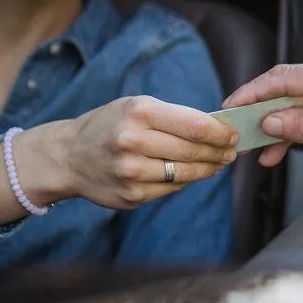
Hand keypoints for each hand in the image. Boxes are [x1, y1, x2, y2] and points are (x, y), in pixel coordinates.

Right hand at [20, 96, 238, 209]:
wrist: (68, 156)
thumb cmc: (111, 125)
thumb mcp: (137, 107)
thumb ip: (175, 117)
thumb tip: (218, 131)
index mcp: (139, 113)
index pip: (195, 126)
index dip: (221, 133)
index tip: (234, 135)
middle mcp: (133, 142)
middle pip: (193, 151)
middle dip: (219, 152)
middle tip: (231, 152)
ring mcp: (131, 172)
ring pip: (186, 174)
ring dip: (208, 169)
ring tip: (218, 163)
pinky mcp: (131, 195)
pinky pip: (171, 189)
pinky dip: (185, 182)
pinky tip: (190, 174)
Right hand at [222, 51, 302, 167]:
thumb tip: (270, 122)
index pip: (285, 78)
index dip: (253, 92)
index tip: (231, 107)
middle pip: (282, 87)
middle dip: (257, 110)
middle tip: (234, 130)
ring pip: (289, 99)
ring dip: (272, 123)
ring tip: (253, 148)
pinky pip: (301, 106)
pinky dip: (288, 126)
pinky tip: (274, 149)